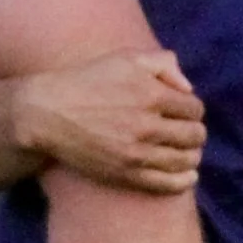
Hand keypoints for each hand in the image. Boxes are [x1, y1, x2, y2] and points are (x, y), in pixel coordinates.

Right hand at [17, 47, 204, 195]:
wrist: (48, 114)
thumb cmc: (87, 81)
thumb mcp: (125, 58)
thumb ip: (163, 63)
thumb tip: (187, 88)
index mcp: (152, 94)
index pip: (195, 109)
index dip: (192, 110)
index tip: (183, 112)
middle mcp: (149, 125)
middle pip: (194, 136)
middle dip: (194, 133)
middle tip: (186, 132)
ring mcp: (138, 153)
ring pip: (186, 161)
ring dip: (191, 156)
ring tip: (184, 152)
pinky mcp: (126, 174)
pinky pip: (168, 183)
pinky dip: (183, 181)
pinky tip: (186, 176)